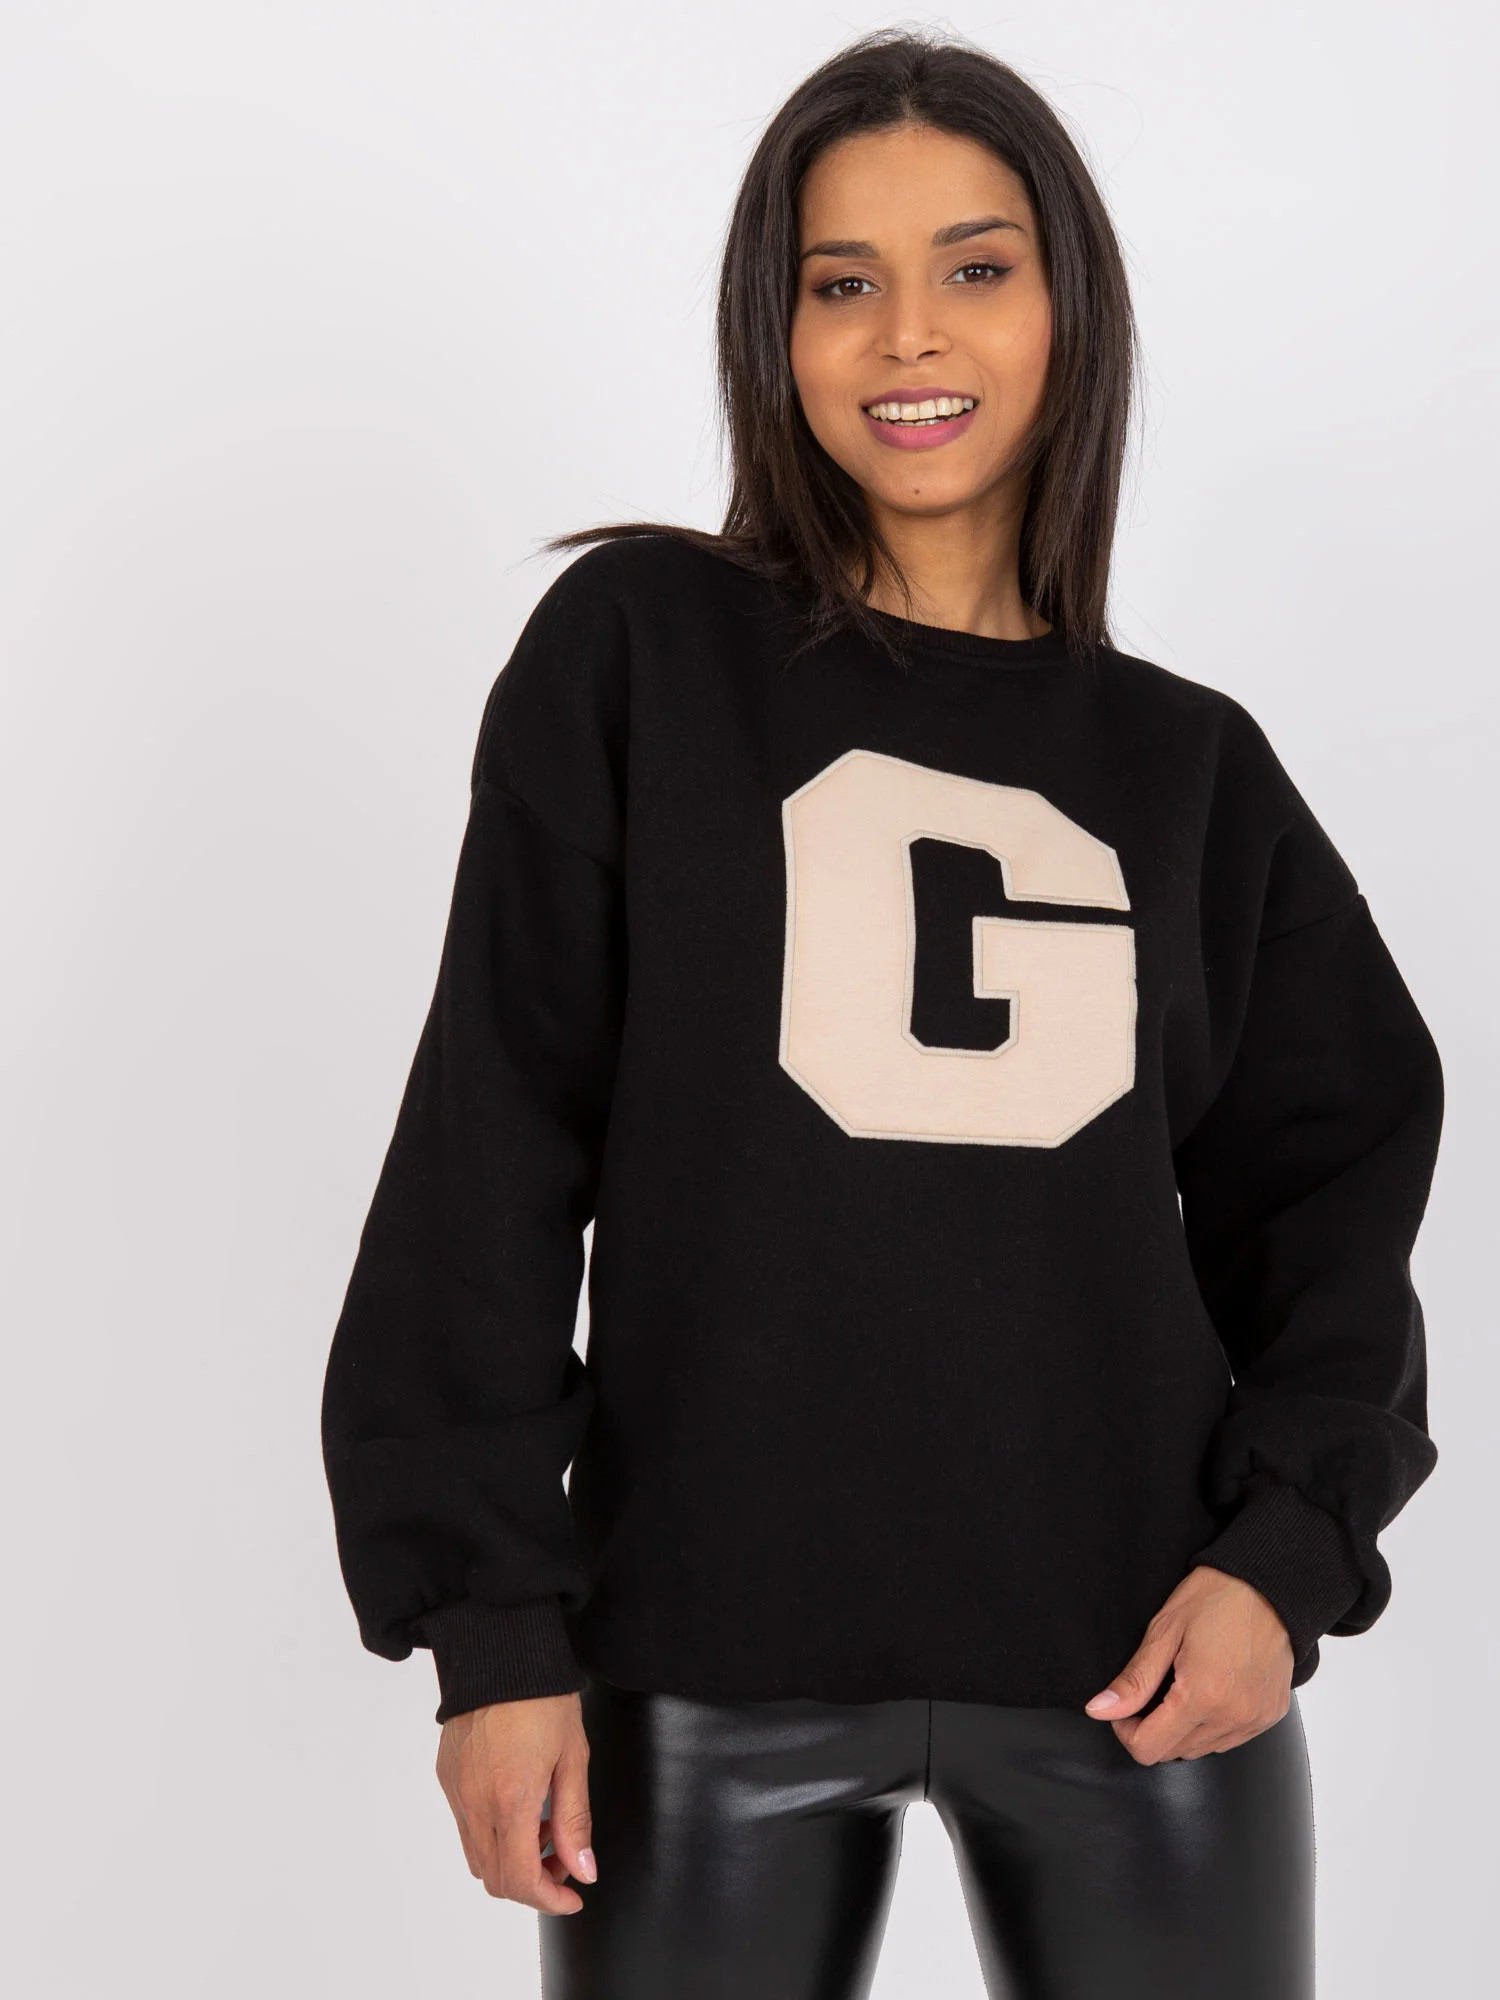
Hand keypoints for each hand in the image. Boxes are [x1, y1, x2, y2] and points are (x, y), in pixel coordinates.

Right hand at [435, 1691, 595, 1910]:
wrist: (501, 1652)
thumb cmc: (543, 1698)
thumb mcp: (573, 1757)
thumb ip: (575, 1819)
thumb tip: (583, 1869)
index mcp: (510, 1800)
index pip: (521, 1881)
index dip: (550, 1900)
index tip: (572, 1895)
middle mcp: (475, 1803)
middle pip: (495, 1879)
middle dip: (533, 1883)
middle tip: (563, 1859)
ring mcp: (455, 1791)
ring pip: (477, 1858)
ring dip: (511, 1861)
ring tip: (543, 1828)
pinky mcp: (446, 1776)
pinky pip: (465, 1827)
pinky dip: (492, 1835)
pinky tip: (518, 1805)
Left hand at [1082, 1565, 1293, 1763]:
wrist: (1269, 1584)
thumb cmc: (1216, 1597)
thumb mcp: (1164, 1630)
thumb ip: (1134, 1679)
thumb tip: (1101, 1709)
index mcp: (1202, 1696)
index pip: (1149, 1749)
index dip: (1126, 1731)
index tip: (1124, 1706)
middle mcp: (1232, 1716)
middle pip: (1173, 1753)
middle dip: (1151, 1728)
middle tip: (1150, 1690)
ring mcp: (1255, 1720)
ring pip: (1201, 1750)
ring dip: (1181, 1729)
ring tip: (1181, 1686)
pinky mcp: (1269, 1717)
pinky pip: (1229, 1739)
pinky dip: (1210, 1725)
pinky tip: (1209, 1692)